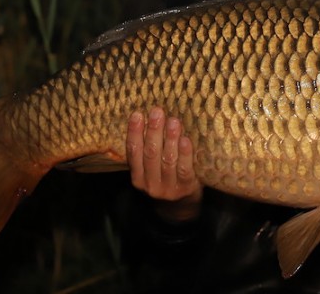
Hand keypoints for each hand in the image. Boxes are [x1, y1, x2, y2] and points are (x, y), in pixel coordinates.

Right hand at [126, 107, 203, 221]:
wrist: (180, 207)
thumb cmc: (165, 178)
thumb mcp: (150, 170)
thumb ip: (147, 151)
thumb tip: (150, 117)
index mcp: (137, 177)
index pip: (133, 152)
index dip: (134, 133)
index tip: (137, 114)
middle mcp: (150, 184)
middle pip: (151, 154)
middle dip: (154, 131)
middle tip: (157, 112)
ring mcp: (168, 188)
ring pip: (167, 160)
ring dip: (170, 139)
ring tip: (173, 121)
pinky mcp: (186, 188)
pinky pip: (184, 169)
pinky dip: (185, 154)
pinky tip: (185, 140)